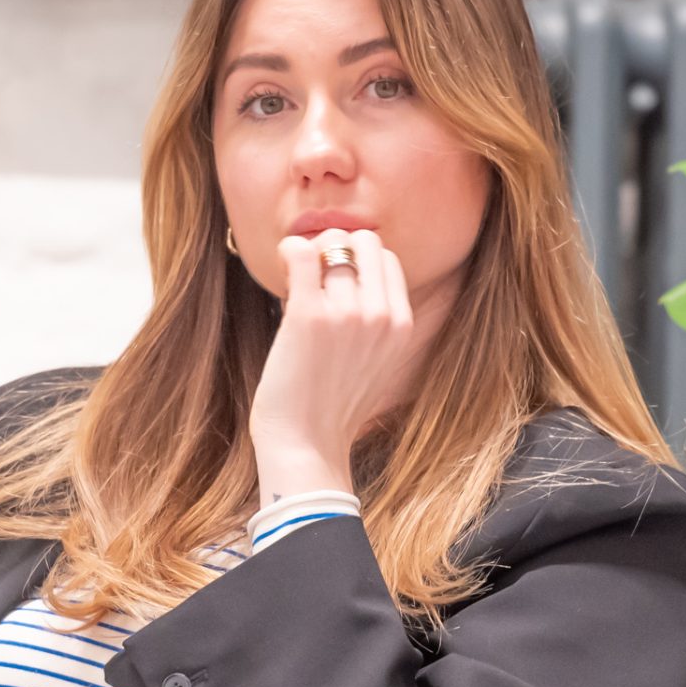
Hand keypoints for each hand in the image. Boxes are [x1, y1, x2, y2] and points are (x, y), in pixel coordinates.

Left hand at [250, 228, 421, 490]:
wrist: (305, 445)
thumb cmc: (330, 407)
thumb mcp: (377, 363)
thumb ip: (377, 324)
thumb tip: (357, 281)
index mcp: (401, 325)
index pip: (387, 259)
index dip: (357, 262)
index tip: (332, 283)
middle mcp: (381, 315)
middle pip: (365, 241)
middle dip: (336, 248)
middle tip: (312, 277)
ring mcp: (347, 313)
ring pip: (332, 242)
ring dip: (308, 254)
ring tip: (296, 284)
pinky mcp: (309, 315)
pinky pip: (302, 253)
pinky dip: (289, 250)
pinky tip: (283, 264)